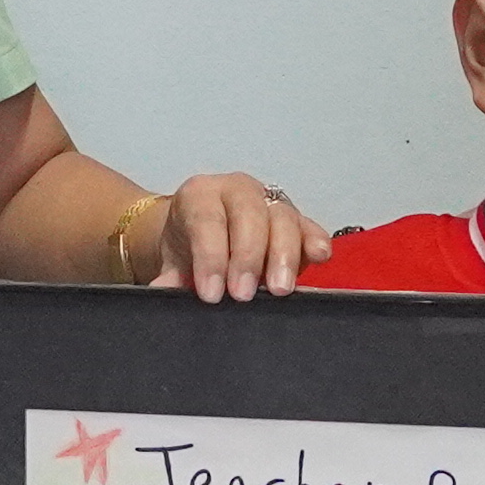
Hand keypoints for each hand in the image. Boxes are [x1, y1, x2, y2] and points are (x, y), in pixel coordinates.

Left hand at [143, 173, 330, 301]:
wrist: (196, 230)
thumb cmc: (187, 243)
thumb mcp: (171, 258)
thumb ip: (169, 276)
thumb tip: (164, 291)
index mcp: (199, 194)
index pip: (207, 221)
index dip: (211, 257)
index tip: (211, 293)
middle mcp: (236, 190)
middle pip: (249, 215)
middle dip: (248, 257)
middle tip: (244, 294)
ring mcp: (268, 201)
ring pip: (283, 218)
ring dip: (284, 255)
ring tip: (280, 289)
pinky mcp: (294, 218)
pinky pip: (309, 225)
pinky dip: (315, 241)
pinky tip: (320, 257)